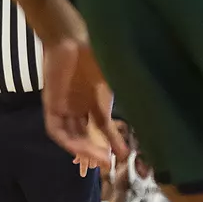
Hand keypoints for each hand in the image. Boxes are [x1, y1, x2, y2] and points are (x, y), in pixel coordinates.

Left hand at [40, 0, 125, 168]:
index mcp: (93, 99)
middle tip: (111, 164)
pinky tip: (81, 148)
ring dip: (85, 150)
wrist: (71, 37)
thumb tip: (151, 109)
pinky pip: (56, 130)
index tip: (126, 156)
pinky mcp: (51, 104)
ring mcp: (64, 105)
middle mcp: (78, 106)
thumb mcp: (112, 80)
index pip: (103, 126)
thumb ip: (122, 98)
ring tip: (101, 159)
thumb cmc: (95, 52)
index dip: (114, 141)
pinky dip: (67, 141)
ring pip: (71, 136)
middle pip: (85, 135)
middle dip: (97, 151)